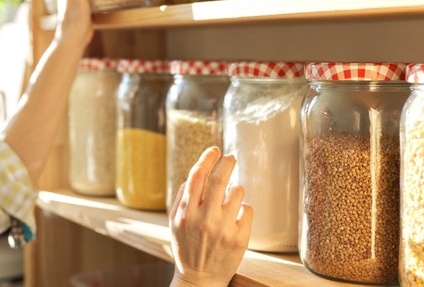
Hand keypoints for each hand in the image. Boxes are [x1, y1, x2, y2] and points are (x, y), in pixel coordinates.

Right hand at [169, 147, 252, 286]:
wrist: (200, 279)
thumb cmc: (187, 247)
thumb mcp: (175, 223)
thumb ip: (182, 198)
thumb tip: (194, 174)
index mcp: (186, 213)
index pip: (197, 176)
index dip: (207, 158)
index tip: (215, 150)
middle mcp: (204, 219)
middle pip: (219, 179)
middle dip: (227, 163)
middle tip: (231, 157)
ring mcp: (223, 229)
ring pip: (237, 192)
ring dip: (235, 189)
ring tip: (230, 198)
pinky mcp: (239, 239)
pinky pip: (248, 210)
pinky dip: (243, 209)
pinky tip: (236, 218)